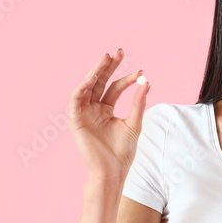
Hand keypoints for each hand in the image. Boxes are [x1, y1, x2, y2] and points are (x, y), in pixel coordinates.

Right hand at [68, 48, 148, 179]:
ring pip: (88, 87)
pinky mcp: (75, 119)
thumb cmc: (122, 151)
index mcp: (106, 110)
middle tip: (119, 52)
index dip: (126, 78)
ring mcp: (84, 113)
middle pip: (100, 82)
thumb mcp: (134, 123)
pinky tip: (93, 77)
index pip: (115, 88)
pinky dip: (84, 86)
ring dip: (95, 72)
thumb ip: (138, 103)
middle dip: (108, 66)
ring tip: (106, 59)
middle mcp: (94, 109)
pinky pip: (76, 99)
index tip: (140, 71)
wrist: (112, 170)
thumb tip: (146, 83)